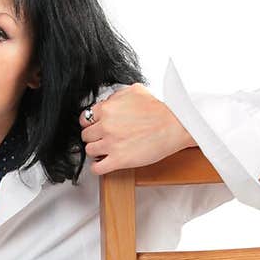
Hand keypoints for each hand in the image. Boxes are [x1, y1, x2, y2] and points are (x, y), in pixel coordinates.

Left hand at [78, 83, 192, 175]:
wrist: (174, 126)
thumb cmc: (159, 110)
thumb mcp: (135, 91)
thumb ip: (116, 96)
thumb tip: (108, 101)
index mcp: (108, 109)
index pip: (85, 118)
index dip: (91, 123)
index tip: (96, 127)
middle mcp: (106, 126)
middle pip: (86, 135)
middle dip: (94, 137)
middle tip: (103, 138)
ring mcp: (111, 144)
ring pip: (89, 151)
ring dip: (96, 151)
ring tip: (106, 150)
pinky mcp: (118, 160)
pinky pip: (96, 168)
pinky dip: (98, 167)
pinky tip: (104, 164)